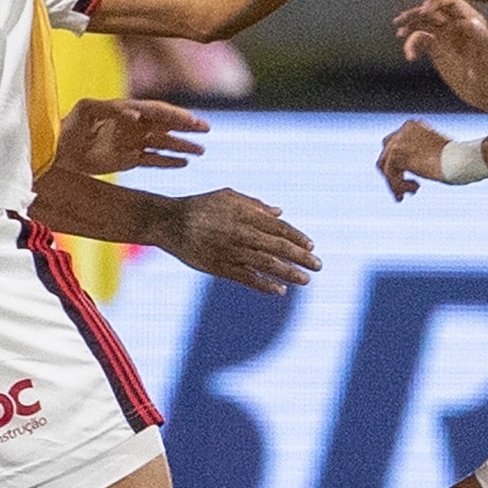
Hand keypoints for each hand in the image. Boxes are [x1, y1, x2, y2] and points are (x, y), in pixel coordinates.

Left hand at [55, 96, 206, 176]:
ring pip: (163, 143)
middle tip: (205, 128)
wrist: (57, 151)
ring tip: (201, 150)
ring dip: (182, 146)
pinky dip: (168, 162)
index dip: (172, 114)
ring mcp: (132, 143)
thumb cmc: (69, 125)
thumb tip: (135, 114)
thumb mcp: (87, 110)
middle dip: (185, 126)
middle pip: (165, 124)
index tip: (188, 120)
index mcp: (126, 110)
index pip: (155, 110)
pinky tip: (184, 163)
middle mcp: (133, 125)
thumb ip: (111, 109)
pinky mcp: (128, 160)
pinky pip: (153, 160)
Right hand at [156, 188, 319, 292]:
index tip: (311, 245)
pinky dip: (264, 285)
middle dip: (300, 257)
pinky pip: (246, 278)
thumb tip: (280, 212)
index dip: (297, 237)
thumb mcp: (227, 196)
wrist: (168, 222)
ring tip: (305, 281)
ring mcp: (229, 251)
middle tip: (318, 265)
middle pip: (277, 246)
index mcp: (244, 214)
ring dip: (288, 273)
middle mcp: (240, 232)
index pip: (278, 227)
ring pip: (265, 264)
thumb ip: (254, 205)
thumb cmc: (200, 206)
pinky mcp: (218, 267)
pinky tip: (279, 291)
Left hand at [377, 119, 451, 201]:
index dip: (397, 164)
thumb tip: (402, 169)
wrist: (462, 159)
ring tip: (412, 192)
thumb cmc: (457, 159)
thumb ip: (416, 154)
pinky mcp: (398, 154)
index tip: (409, 178)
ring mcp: (399, 141)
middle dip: (393, 174)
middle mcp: (403, 130)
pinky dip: (398, 185)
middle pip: (386, 155)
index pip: (393, 144)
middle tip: (405, 190)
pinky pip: (390, 174)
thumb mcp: (434, 151)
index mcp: (412, 126)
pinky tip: (415, 190)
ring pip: (385, 166)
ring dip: (396, 183)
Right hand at [395, 0, 487, 108]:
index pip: (451, 4)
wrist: (485, 91)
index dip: (436, 4)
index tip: (425, 12)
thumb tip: (469, 22)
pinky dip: (412, 46)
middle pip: (432, 11)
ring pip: (423, 24)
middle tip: (401, 20)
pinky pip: (420, 41)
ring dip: (410, 26)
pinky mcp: (436, 49)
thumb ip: (482, 39)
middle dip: (416, 13)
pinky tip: (410, 57)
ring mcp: (445, 37)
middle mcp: (456, 26)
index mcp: (470, 22)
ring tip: (399, 34)